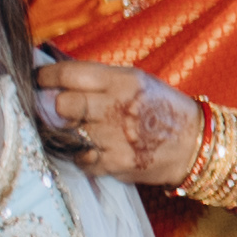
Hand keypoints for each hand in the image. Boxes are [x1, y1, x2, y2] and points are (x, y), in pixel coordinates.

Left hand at [36, 60, 204, 188]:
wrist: (197, 144)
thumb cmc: (163, 110)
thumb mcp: (138, 81)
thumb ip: (99, 80)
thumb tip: (54, 80)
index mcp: (124, 81)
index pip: (68, 74)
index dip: (45, 77)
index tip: (39, 81)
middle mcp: (119, 107)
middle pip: (62, 105)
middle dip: (56, 108)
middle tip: (61, 111)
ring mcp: (116, 137)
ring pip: (67, 134)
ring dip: (68, 134)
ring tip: (81, 131)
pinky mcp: (117, 162)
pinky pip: (81, 159)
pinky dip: (83, 155)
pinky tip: (96, 149)